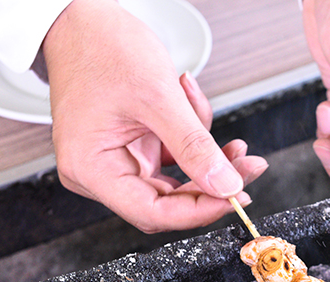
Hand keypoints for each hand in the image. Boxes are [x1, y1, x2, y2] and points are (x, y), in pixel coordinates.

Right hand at [42, 0, 267, 232]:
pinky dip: (192, 137)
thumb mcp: (157, 97)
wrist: (82, 19)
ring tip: (221, 129)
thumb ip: (193, 146)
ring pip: (176, 180)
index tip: (235, 198)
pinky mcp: (133, 148)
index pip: (152, 213)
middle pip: (168, 201)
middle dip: (211, 183)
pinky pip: (174, 157)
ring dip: (205, 157)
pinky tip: (192, 104)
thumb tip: (225, 185)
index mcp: (91, 169)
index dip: (198, 211)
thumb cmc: (101, 48)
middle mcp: (99, 172)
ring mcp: (117, 160)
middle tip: (247, 166)